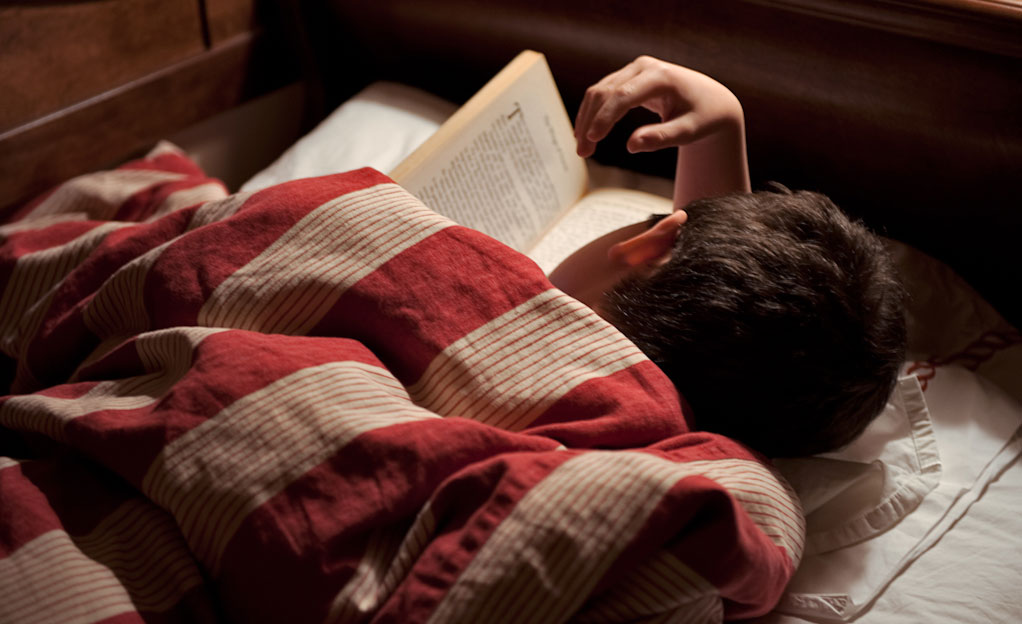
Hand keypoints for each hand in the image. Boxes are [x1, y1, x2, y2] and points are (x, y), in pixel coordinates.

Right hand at [574, 56, 749, 206]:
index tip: (592, 139)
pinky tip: (586, 133)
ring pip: (599, 92)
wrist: (712, 101)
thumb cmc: (704, 117)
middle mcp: (644, 67)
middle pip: (605, 92)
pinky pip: (603, 93)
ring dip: (586, 119)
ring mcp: (634, 69)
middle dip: (590, 123)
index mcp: (661, 77)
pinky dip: (592, 113)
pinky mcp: (628, 77)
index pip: (623, 96)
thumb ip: (662, 138)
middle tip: (582, 153)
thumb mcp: (689, 132)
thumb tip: (631, 146)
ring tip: (582, 148)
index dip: (604, 118)